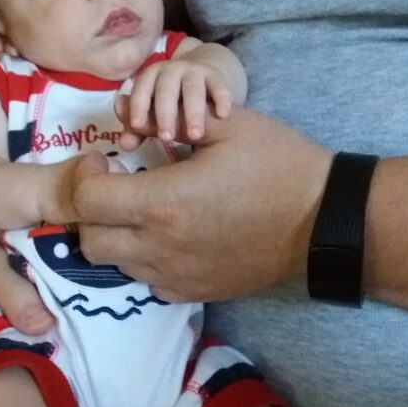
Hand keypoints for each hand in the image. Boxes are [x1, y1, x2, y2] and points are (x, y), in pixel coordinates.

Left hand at [72, 106, 330, 301]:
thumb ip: (169, 118)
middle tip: (118, 186)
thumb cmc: (278, 165)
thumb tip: (130, 114)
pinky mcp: (193, 292)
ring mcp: (175, 275)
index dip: (85, 176)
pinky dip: (145, 260)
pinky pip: (147, 281)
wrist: (322, 222)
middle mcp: (159, 247)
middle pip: (90, 240)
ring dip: (117, 236)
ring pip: (116, 264)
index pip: (86, 200)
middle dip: (93, 211)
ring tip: (145, 210)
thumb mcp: (228, 124)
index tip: (104, 161)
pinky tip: (169, 237)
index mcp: (162, 202)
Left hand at [119, 59, 231, 150]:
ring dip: (193, 112)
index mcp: (151, 76)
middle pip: (166, 90)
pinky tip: (223, 115)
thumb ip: (139, 129)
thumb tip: (124, 145)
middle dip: (166, 114)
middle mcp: (171, 70)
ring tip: (195, 137)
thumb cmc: (171, 100)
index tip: (137, 126)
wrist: (200, 75)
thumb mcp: (153, 111)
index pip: (141, 89)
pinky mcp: (215, 77)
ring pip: (193, 89)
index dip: (138, 106)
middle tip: (167, 139)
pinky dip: (222, 99)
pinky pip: (219, 86)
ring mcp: (194, 72)